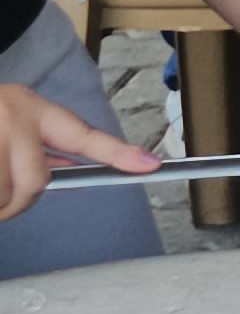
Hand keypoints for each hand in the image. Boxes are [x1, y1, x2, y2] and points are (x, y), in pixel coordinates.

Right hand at [0, 81, 153, 221]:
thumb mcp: (13, 119)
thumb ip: (37, 147)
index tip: (150, 165)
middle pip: (35, 182)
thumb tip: (59, 177)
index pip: (83, 135)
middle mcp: (14, 116)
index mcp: (33, 109)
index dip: (117, 153)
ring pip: (4, 195)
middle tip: (5, 204)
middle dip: (19, 203)